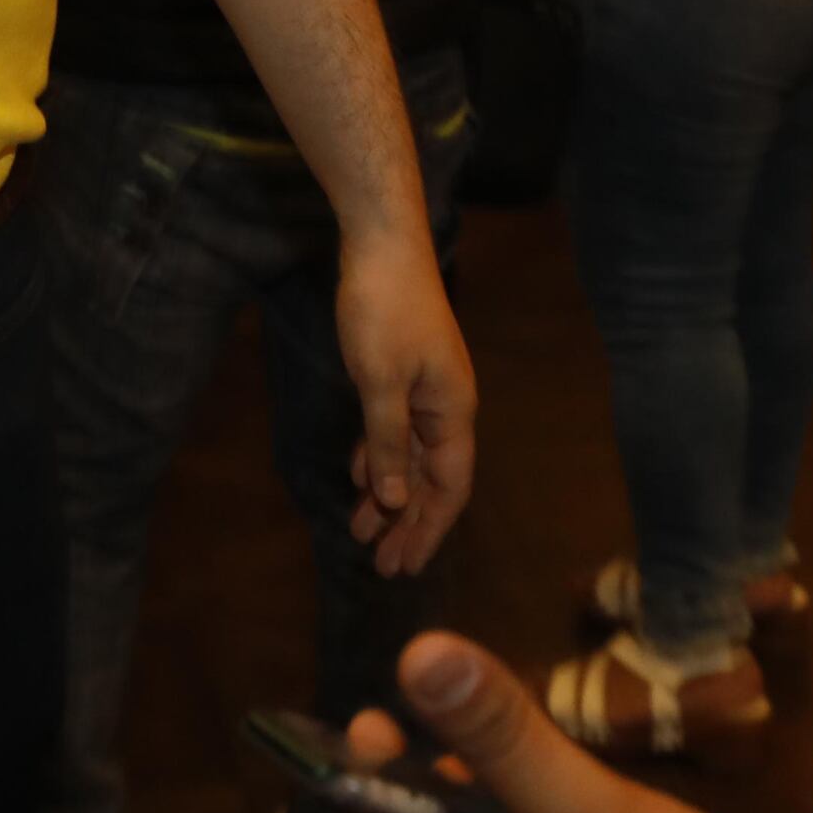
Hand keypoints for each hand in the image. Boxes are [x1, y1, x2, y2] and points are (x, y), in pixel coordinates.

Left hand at [334, 232, 477, 574]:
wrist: (381, 244)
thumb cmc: (383, 310)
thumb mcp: (379, 383)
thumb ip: (388, 443)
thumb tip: (396, 500)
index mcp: (452, 412)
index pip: (449, 488)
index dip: (429, 530)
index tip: (407, 567)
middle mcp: (447, 407)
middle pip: (432, 480)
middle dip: (407, 524)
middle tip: (381, 567)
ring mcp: (426, 390)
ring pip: (411, 457)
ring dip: (389, 495)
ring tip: (361, 532)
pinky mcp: (403, 373)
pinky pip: (396, 431)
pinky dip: (380, 457)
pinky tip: (361, 477)